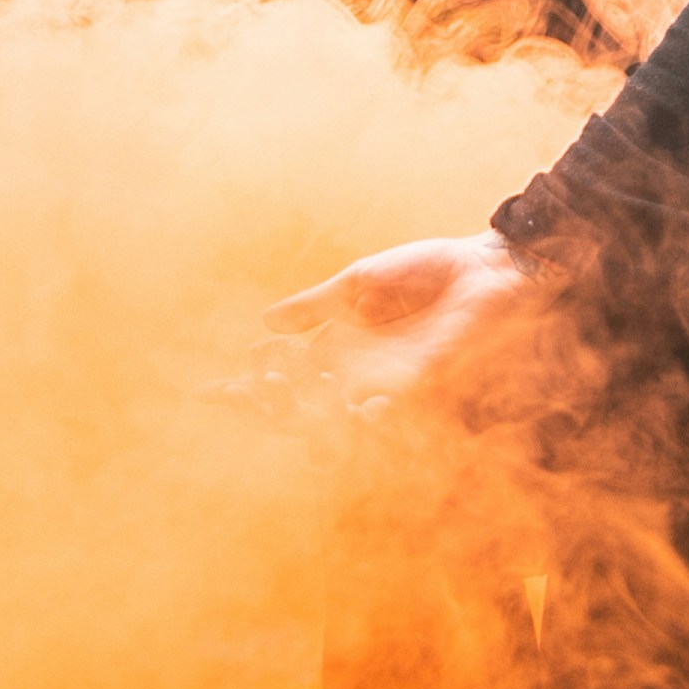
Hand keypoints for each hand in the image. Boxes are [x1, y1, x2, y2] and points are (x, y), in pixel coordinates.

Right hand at [265, 226, 529, 408]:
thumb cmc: (426, 270)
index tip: (206, 392)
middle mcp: (356, 375)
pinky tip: (360, 407)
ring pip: (335, 420)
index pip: (283, 379)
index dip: (245, 388)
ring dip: (303, 413)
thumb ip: (315, 306)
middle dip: (263, 407)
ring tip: (276, 393)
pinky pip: (388, 416)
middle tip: (239, 396)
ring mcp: (385, 384)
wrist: (482, 268)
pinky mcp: (420, 386)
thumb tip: (264, 323)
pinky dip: (370, 418)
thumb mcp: (357, 283)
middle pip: (299, 409)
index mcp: (338, 349)